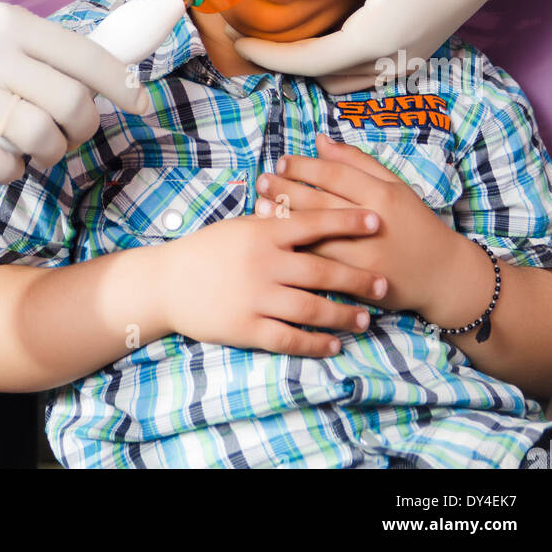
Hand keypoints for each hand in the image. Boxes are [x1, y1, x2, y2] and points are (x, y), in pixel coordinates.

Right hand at [0, 0, 148, 183]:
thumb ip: (40, 50)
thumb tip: (98, 80)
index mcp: (15, 24)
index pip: (88, 57)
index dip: (124, 86)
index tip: (141, 105)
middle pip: (72, 103)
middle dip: (84, 129)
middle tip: (73, 134)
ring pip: (40, 136)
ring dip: (52, 154)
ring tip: (41, 152)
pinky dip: (12, 171)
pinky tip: (6, 162)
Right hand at [159, 197, 387, 356]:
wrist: (168, 282)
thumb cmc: (207, 250)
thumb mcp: (240, 226)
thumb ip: (274, 220)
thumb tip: (308, 206)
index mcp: (263, 233)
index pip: (313, 223)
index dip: (347, 222)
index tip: (376, 222)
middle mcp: (264, 264)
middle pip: (321, 270)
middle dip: (357, 278)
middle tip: (384, 284)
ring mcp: (256, 298)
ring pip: (311, 308)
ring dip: (343, 314)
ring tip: (366, 319)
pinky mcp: (247, 328)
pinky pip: (289, 339)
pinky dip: (314, 343)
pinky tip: (333, 344)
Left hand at [233, 0, 549, 93]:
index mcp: (376, 38)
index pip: (308, 61)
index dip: (267, 55)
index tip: (236, 40)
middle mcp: (388, 62)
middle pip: (319, 76)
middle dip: (281, 61)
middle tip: (247, 34)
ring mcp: (401, 64)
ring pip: (339, 81)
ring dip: (307, 66)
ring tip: (277, 36)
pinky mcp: (408, 58)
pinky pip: (358, 75)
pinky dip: (331, 63)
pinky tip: (318, 36)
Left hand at [253, 132, 459, 315]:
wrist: (441, 274)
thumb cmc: (415, 224)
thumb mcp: (395, 186)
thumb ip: (357, 162)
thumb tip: (321, 140)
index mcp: (383, 195)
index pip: (336, 174)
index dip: (305, 166)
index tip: (282, 161)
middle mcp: (373, 223)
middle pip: (321, 202)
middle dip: (286, 189)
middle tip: (262, 180)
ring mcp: (365, 254)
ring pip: (316, 234)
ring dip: (285, 220)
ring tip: (259, 207)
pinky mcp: (359, 280)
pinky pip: (322, 263)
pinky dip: (297, 251)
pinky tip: (278, 242)